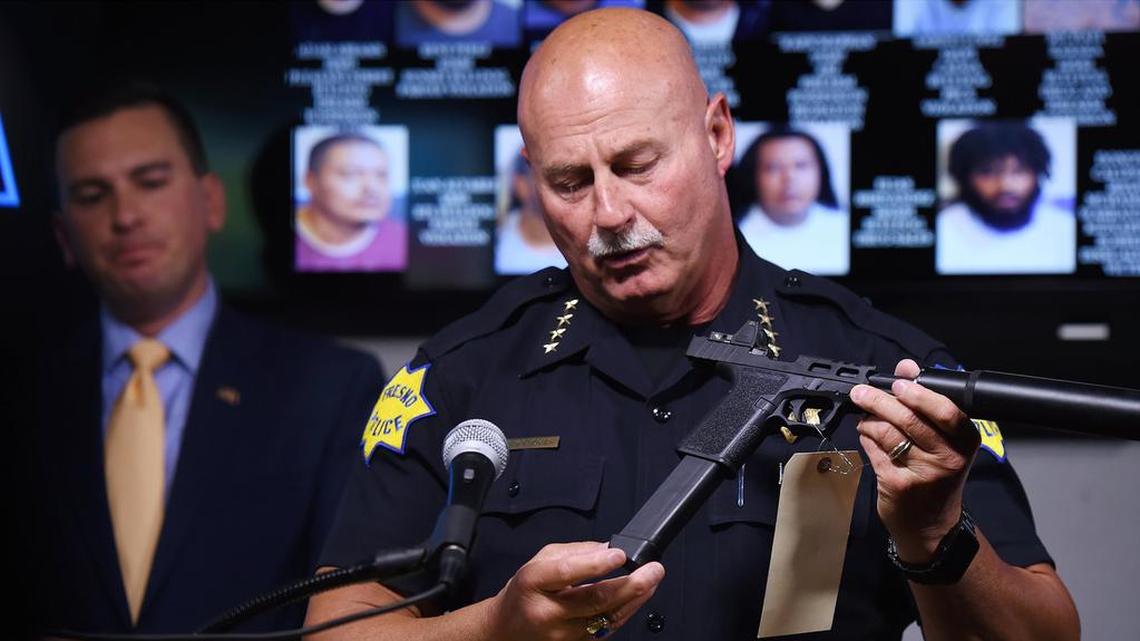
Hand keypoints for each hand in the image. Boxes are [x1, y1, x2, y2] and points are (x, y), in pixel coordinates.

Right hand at [486, 541, 664, 640]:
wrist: (506, 629)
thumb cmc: (524, 592)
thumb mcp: (540, 560)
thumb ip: (575, 552)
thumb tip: (608, 548)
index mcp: (535, 582)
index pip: (567, 573)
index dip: (596, 564)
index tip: (620, 554)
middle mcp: (548, 611)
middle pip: (594, 599)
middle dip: (630, 584)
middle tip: (653, 570)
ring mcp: (562, 634)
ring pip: (606, 617)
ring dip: (634, 599)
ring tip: (652, 581)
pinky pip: (606, 629)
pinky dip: (624, 613)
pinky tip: (637, 599)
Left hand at [849, 359, 980, 562]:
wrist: (931, 527)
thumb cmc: (936, 475)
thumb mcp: (943, 441)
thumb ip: (924, 401)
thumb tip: (907, 366)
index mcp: (965, 440)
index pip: (945, 410)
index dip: (919, 394)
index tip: (898, 383)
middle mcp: (948, 457)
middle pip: (908, 419)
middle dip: (879, 400)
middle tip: (861, 393)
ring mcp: (923, 473)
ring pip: (886, 432)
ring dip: (868, 420)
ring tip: (865, 417)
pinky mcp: (898, 484)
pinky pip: (874, 450)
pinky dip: (865, 439)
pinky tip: (867, 437)